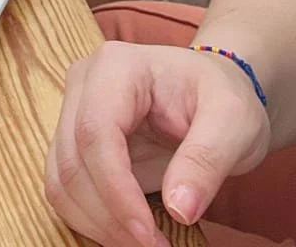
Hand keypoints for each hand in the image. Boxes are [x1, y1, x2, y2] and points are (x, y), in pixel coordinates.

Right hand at [45, 41, 270, 245]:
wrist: (215, 92)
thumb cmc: (224, 97)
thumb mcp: (234, 123)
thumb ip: (207, 161)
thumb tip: (179, 209)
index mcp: (117, 67)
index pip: (96, 132)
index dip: (116, 191)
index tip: (149, 235)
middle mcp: (84, 84)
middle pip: (72, 160)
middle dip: (108, 215)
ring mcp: (74, 112)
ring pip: (61, 180)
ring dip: (97, 223)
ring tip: (145, 243)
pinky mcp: (75, 142)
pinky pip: (67, 189)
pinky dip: (92, 219)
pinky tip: (128, 232)